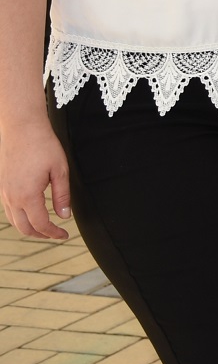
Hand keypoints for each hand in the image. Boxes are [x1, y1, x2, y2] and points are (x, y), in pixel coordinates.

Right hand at [1, 122, 70, 240]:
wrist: (21, 128)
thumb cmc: (43, 146)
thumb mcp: (60, 170)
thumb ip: (62, 196)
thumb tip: (65, 216)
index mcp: (27, 196)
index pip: (41, 224)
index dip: (53, 233)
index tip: (64, 235)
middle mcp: (11, 197)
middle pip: (24, 228)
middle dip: (41, 235)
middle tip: (56, 234)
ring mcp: (3, 192)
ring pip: (14, 220)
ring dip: (29, 227)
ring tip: (45, 227)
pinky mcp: (1, 185)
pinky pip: (8, 209)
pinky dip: (19, 217)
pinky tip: (31, 213)